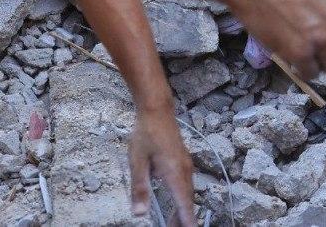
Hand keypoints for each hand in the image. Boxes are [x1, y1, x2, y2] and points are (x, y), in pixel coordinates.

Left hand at [129, 108, 194, 225]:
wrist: (158, 111)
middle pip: (187, 200)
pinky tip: (175, 202)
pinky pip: (186, 184)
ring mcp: (186, 165)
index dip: (186, 220)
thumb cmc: (145, 134)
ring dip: (183, 208)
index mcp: (174, 172)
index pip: (183, 203)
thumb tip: (139, 213)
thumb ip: (139, 188)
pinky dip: (183, 197)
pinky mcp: (183, 161)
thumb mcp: (137, 162)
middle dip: (183, 218)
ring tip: (175, 222)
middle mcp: (184, 170)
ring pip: (188, 192)